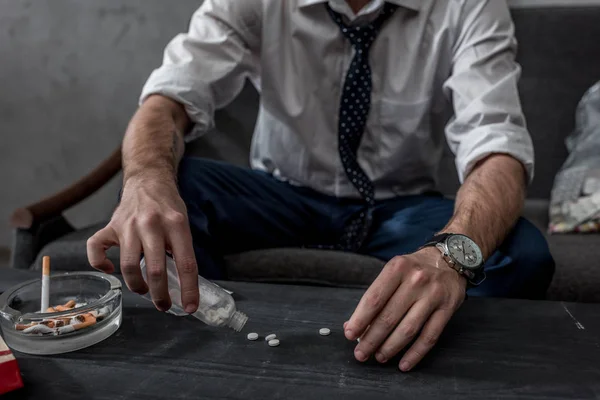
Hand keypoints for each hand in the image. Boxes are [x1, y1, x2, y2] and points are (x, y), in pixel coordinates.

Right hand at [87, 177, 198, 312]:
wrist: (148, 180)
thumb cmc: (168, 206)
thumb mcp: (184, 224)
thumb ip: (182, 249)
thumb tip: (184, 284)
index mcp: (176, 224)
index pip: (186, 263)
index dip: (189, 289)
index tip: (190, 307)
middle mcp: (152, 224)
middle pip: (156, 270)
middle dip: (160, 295)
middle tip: (164, 305)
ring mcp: (128, 225)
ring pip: (128, 265)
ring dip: (137, 285)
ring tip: (144, 291)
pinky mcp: (110, 226)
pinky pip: (96, 249)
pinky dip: (100, 263)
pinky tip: (111, 269)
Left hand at [344, 247, 465, 370]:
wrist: (450, 259)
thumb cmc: (414, 269)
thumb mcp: (393, 272)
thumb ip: (375, 296)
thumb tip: (352, 324)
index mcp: (397, 268)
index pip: (374, 299)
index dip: (360, 319)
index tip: (350, 334)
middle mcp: (416, 280)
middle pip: (389, 317)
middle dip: (371, 339)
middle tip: (360, 353)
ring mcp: (433, 295)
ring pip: (408, 329)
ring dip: (391, 348)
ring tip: (379, 357)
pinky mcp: (448, 309)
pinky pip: (430, 337)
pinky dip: (415, 353)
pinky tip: (404, 364)